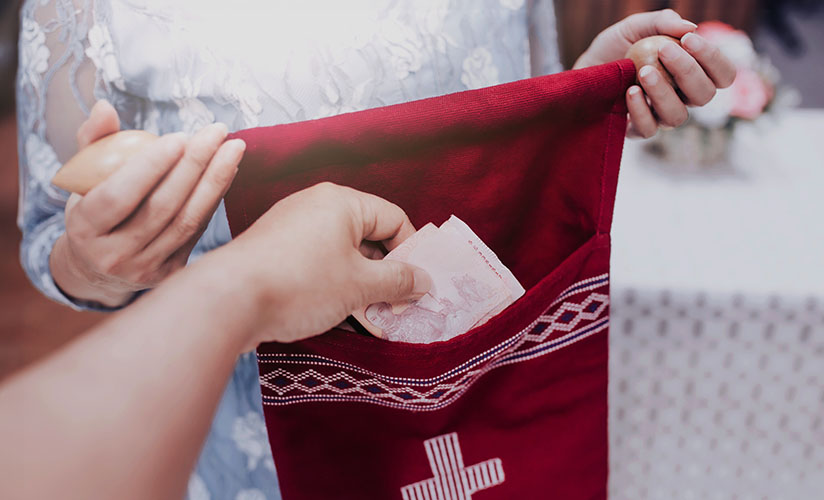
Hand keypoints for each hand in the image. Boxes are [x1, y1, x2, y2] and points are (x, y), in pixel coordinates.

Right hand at [50, 100, 245, 306]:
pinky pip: (198, 231)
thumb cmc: (93, 208)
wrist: (98, 267)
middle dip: (194, 165)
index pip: (118, 197)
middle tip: (216, 132)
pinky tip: (228, 171)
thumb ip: (93, 140)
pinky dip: (215, 198)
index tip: (179, 136)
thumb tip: (105, 106)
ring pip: (187, 221)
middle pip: (161, 207)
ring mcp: (145, 268)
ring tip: (233, 147)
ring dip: (215, 180)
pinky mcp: (172, 272)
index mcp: (84, 228)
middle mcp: (113, 255)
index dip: (150, 167)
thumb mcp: (81, 177)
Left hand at [211, 182, 432, 348]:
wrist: (227, 300)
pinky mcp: (274, 250)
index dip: (411, 252)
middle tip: (396, 306)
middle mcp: (315, 205)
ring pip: (341, 253)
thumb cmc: (301, 284)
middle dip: (385, 274)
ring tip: (370, 317)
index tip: (417, 285)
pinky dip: (333, 285)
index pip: (393, 219)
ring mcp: (291, 227)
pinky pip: (316, 262)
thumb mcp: (359, 285)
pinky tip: (338, 314)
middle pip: (367, 236)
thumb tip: (424, 279)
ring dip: (361, 284)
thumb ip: (398, 280)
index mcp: (341, 201)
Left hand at [573, 9, 736, 137]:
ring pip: (678, 116)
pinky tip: (630, 92)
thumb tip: (690, 27)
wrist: (583, 69)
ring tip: (643, 71)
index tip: (688, 39)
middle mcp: (681, 97)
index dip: (713, 59)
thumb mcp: (635, 27)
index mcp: (690, 73)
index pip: (722, 75)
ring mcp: (659, 115)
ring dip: (664, 92)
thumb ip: (662, 22)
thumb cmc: (614, 47)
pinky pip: (648, 129)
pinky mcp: (635, 129)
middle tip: (664, 50)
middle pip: (704, 95)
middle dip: (688, 71)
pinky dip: (641, 110)